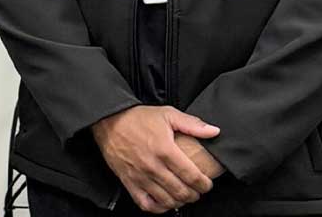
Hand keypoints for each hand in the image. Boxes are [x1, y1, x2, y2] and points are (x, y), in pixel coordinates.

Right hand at [91, 106, 220, 212]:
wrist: (107, 120)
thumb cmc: (137, 118)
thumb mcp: (167, 114)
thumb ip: (192, 124)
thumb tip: (214, 131)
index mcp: (165, 149)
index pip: (192, 176)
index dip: (204, 184)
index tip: (207, 184)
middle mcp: (152, 166)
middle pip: (181, 191)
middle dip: (194, 194)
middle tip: (197, 190)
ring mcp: (139, 176)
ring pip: (166, 200)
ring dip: (179, 202)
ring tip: (183, 196)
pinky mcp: (128, 181)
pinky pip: (145, 203)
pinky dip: (158, 207)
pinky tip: (164, 202)